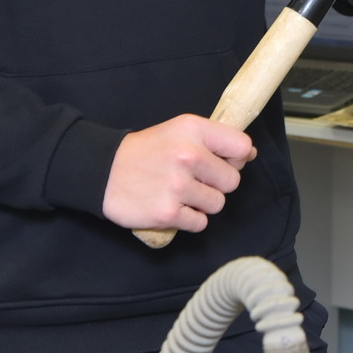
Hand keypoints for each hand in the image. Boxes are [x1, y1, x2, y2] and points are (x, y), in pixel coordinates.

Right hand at [103, 115, 256, 233]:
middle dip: (217, 184)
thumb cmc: (145, 151)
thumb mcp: (178, 131)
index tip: (222, 161)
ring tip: (180, 192)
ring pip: (218, 204)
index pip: (242, 146)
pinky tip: (173, 206)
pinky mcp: (168, 212)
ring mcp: (178, 185)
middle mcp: (189, 155)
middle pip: (232, 181)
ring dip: (202, 203)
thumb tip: (250, 154)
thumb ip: (213, 139)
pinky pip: (200, 223)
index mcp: (193, 129)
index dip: (236, 158)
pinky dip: (189, 219)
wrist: (103, 171)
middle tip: (194, 179)